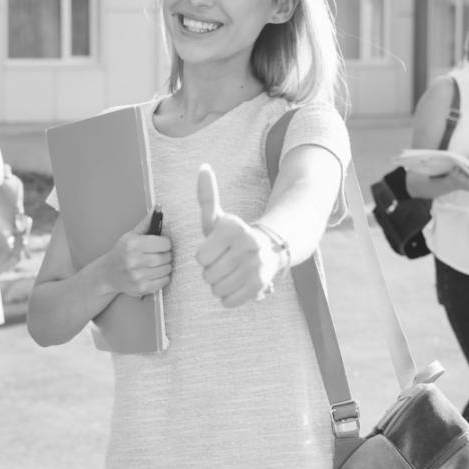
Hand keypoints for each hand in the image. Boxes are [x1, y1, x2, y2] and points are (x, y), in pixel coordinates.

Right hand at [105, 208, 171, 297]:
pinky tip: (155, 273)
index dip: (165, 243)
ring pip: (167, 269)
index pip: (164, 243)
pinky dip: (163, 277)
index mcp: (133, 245)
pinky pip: (164, 281)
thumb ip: (146, 223)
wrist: (108, 274)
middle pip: (166, 257)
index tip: (161, 244)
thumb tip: (158, 208)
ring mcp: (138, 276)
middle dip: (166, 255)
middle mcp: (134, 260)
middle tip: (160, 254)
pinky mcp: (142, 288)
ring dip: (166, 266)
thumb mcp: (131, 236)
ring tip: (157, 263)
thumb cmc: (122, 253)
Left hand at [195, 164, 280, 307]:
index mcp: (232, 228)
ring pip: (217, 289)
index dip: (204, 257)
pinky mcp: (261, 284)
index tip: (216, 250)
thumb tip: (203, 167)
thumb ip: (206, 195)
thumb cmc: (232, 237)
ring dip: (219, 286)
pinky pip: (229, 301)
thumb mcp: (218, 217)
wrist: (269, 249)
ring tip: (231, 273)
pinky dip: (228, 298)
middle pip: (208, 275)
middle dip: (212, 272)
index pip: (200, 257)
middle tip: (225, 263)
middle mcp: (247, 244)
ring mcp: (256, 264)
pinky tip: (237, 285)